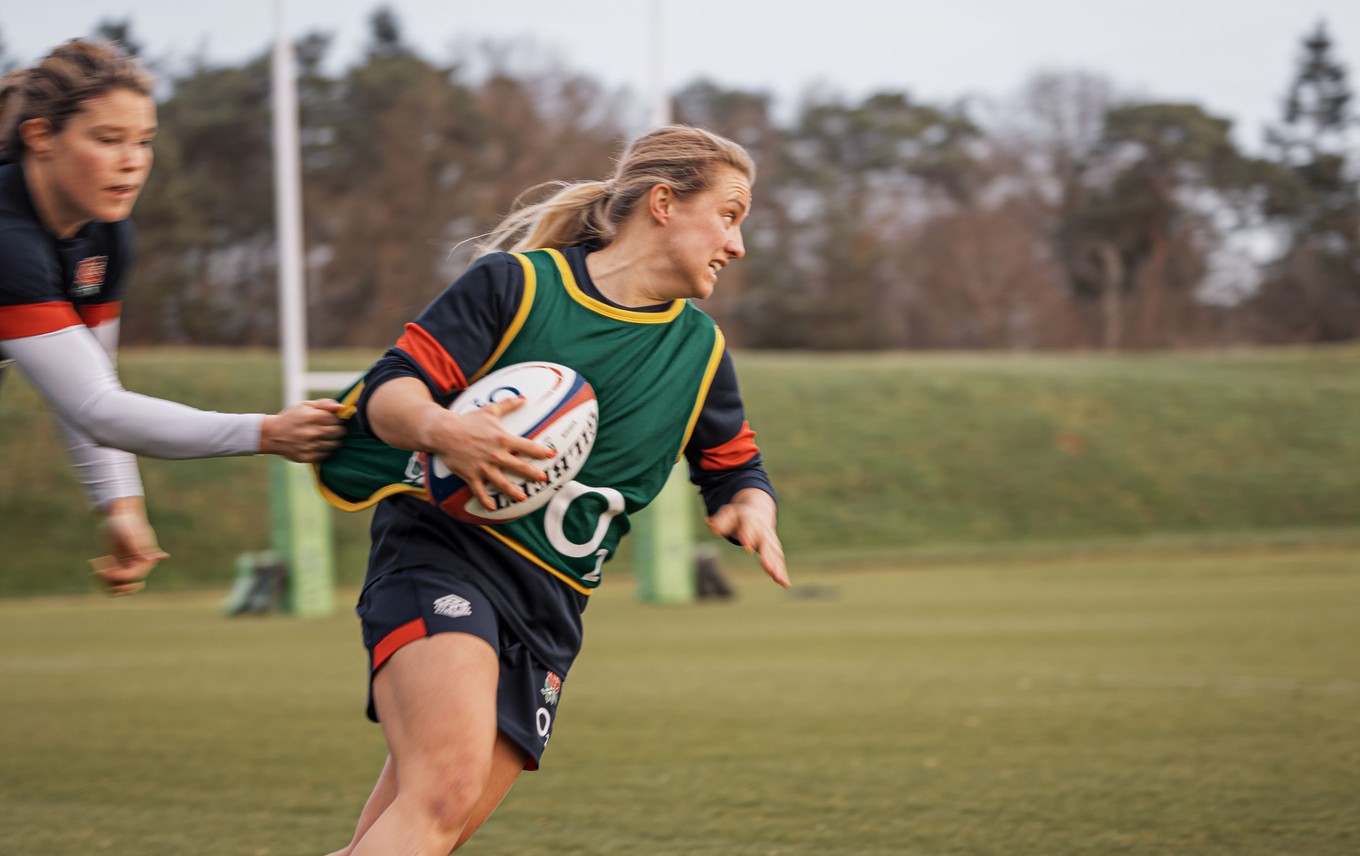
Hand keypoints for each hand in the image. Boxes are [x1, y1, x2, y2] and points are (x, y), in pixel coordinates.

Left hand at [92, 497, 168, 595]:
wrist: (118, 514)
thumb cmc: (125, 522)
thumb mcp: (130, 535)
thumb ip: (141, 548)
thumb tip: (162, 557)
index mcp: (145, 559)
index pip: (133, 578)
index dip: (118, 576)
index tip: (104, 569)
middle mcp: (138, 566)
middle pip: (128, 588)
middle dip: (113, 583)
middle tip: (101, 572)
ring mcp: (128, 567)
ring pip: (118, 587)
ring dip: (105, 583)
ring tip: (96, 569)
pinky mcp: (118, 565)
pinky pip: (111, 581)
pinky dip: (101, 577)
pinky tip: (95, 563)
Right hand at [259, 399, 345, 462]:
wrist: (272, 435)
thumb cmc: (292, 418)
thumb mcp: (305, 405)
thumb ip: (325, 404)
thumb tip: (342, 407)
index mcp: (313, 417)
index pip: (337, 419)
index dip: (337, 419)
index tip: (331, 419)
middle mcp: (313, 432)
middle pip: (339, 432)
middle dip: (337, 429)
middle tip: (330, 428)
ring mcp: (310, 446)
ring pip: (335, 444)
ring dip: (333, 440)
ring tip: (323, 436)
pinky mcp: (308, 457)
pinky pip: (326, 454)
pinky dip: (325, 450)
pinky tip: (317, 444)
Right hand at [428, 396, 555, 511]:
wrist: (444, 432)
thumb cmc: (468, 421)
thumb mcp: (489, 410)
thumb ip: (508, 404)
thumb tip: (524, 398)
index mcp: (502, 439)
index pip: (526, 446)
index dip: (540, 451)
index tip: (551, 455)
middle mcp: (495, 455)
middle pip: (519, 467)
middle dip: (533, 474)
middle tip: (543, 479)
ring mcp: (483, 467)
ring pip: (502, 483)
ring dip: (513, 492)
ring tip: (523, 498)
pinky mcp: (471, 475)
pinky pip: (480, 491)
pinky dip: (485, 501)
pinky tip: (492, 508)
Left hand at [707, 488, 789, 587]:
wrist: (758, 510)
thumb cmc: (739, 516)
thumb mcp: (728, 514)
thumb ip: (720, 521)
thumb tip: (710, 524)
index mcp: (750, 519)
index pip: (749, 528)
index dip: (748, 537)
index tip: (747, 549)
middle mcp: (763, 530)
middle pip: (766, 544)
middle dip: (767, 556)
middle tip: (768, 569)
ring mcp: (770, 539)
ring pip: (775, 554)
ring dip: (778, 567)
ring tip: (779, 580)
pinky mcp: (774, 548)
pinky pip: (779, 560)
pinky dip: (782, 572)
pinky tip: (785, 584)